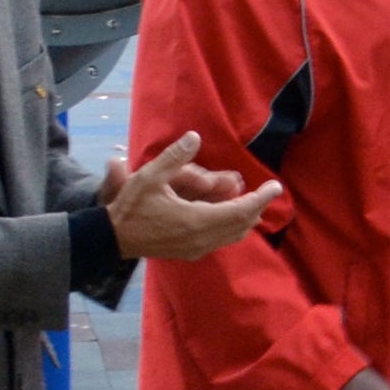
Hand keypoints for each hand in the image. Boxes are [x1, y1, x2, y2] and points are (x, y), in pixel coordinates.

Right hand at [107, 133, 281, 261]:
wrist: (113, 239)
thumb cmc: (131, 208)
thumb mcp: (149, 177)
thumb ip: (174, 157)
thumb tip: (194, 136)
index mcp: (196, 221)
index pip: (240, 211)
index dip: (261, 198)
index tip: (276, 187)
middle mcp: (202, 239)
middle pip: (242, 224)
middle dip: (257, 207)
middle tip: (269, 191)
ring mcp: (197, 249)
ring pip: (234, 235)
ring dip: (246, 218)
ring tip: (255, 202)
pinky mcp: (191, 252)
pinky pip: (222, 240)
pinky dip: (233, 227)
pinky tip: (233, 215)